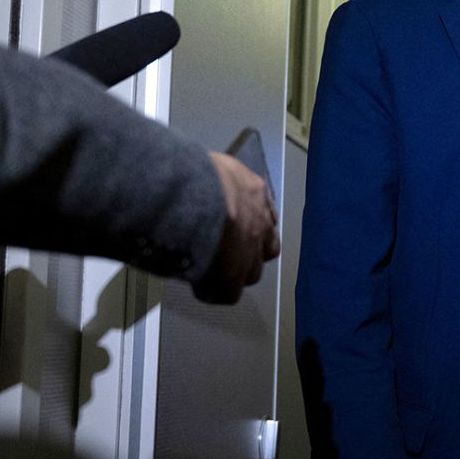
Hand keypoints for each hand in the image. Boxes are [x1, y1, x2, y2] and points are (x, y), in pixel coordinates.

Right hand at [195, 152, 279, 303]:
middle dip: (250, 251)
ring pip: (251, 272)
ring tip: (213, 271)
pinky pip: (229, 293)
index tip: (235, 227)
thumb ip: (213, 177)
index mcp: (254, 190)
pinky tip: (201, 287)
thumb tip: (196, 179)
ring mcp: (251, 251)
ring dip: (235, 273)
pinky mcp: (234, 275)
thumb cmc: (196, 173)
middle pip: (266, 247)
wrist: (193, 195)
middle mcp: (260, 222)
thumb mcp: (211, 165)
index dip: (249, 223)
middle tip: (227, 252)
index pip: (263, 212)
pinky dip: (215, 292)